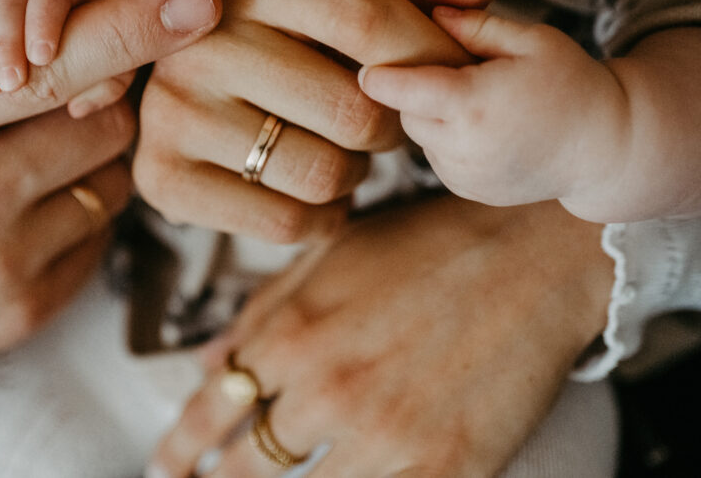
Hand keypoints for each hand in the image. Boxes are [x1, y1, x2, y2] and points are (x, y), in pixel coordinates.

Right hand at [133, 0, 491, 244]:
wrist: (202, 89)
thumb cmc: (297, 40)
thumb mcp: (350, 1)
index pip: (367, 19)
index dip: (430, 59)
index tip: (452, 79)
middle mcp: (196, 37)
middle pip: (354, 109)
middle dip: (390, 125)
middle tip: (378, 120)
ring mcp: (171, 110)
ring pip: (323, 174)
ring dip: (354, 173)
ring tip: (338, 148)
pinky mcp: (161, 177)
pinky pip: (285, 222)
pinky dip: (321, 215)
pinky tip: (310, 187)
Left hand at [149, 197, 611, 476]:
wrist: (534, 254)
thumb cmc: (431, 244)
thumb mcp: (331, 254)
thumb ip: (261, 310)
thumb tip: (207, 361)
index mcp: (294, 332)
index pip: (212, 407)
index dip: (179, 443)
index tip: (166, 463)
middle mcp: (328, 389)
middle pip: (246, 461)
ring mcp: (385, 435)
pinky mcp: (441, 467)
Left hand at [360, 7, 627, 208]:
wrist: (607, 150)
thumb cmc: (572, 83)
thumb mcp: (532, 40)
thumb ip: (476, 24)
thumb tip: (429, 10)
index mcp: (474, 105)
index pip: (401, 89)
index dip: (379, 74)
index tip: (364, 65)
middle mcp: (463, 148)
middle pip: (406, 110)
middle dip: (417, 89)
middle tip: (450, 69)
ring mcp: (464, 176)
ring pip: (419, 135)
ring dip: (432, 114)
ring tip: (476, 97)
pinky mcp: (467, 190)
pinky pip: (436, 156)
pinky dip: (447, 139)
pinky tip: (483, 127)